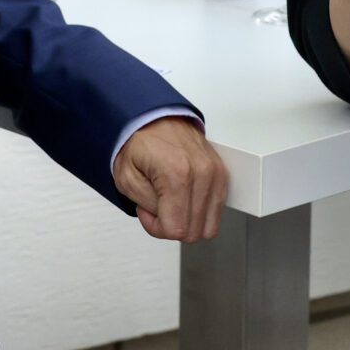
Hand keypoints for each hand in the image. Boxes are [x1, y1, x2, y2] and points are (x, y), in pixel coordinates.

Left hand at [113, 116, 227, 242]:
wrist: (155, 117)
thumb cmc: (140, 141)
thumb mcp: (127, 178)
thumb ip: (147, 207)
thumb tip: (166, 221)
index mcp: (177, 174)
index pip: (176, 230)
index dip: (157, 228)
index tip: (148, 212)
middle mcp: (203, 174)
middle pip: (194, 232)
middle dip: (172, 225)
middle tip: (157, 206)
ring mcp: (216, 174)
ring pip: (209, 226)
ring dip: (188, 221)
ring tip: (171, 203)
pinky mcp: (223, 175)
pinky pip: (216, 212)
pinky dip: (199, 212)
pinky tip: (184, 198)